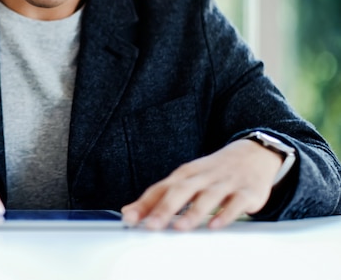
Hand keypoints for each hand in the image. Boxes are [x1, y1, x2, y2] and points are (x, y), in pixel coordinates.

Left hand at [121, 139, 282, 230]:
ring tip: (180, 227)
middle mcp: (202, 177)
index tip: (129, 218)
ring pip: (207, 197)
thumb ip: (159, 197)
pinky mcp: (246, 192)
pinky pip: (236, 203)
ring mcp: (224, 183)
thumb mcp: (186, 180)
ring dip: (193, 212)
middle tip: (152, 225)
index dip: (144, 204)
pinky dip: (226, 214)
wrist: (252, 154)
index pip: (160, 189)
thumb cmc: (212, 172)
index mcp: (184, 174)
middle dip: (165, 208)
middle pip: (181, 190)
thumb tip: (129, 212)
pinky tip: (215, 225)